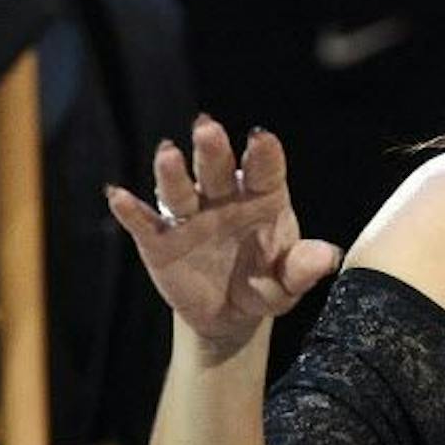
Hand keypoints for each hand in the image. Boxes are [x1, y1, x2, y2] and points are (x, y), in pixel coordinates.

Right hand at [104, 117, 339, 352]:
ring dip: (172, 171)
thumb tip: (327, 256)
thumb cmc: (265, 287)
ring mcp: (190, 216)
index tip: (261, 138)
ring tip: (168, 153)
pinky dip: (130, 209)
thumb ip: (303, 269)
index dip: (263, 153)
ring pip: (179, 188)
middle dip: (212, 149)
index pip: (265, 170)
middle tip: (207, 128)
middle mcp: (223, 197)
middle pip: (217, 168)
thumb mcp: (287, 284)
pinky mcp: (159, 239)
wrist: (228, 315)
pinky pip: (144, 222)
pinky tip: (118, 195)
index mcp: (263, 198)